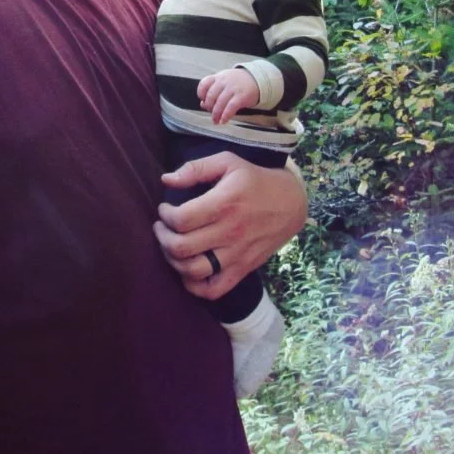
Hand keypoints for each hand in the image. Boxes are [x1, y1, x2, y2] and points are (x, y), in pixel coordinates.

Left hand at [153, 152, 306, 299]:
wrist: (291, 204)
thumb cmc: (254, 180)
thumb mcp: (228, 162)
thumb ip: (195, 168)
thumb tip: (166, 180)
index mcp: (225, 204)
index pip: (181, 219)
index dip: (165, 216)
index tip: (165, 210)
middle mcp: (230, 232)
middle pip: (182, 247)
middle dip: (162, 237)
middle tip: (162, 228)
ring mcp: (237, 255)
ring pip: (193, 271)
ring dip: (173, 261)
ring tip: (172, 246)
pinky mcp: (242, 269)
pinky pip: (213, 290)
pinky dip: (194, 286)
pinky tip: (188, 270)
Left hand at [197, 68, 258, 123]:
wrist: (258, 80)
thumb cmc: (238, 83)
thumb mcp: (224, 83)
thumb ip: (213, 92)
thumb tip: (203, 105)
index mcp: (218, 77)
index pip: (204, 84)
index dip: (201, 94)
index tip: (203, 101)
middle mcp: (224, 81)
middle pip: (211, 96)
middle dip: (209, 107)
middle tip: (211, 114)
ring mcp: (233, 88)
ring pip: (220, 102)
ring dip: (216, 114)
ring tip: (216, 121)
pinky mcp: (241, 96)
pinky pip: (230, 107)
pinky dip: (225, 115)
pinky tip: (223, 120)